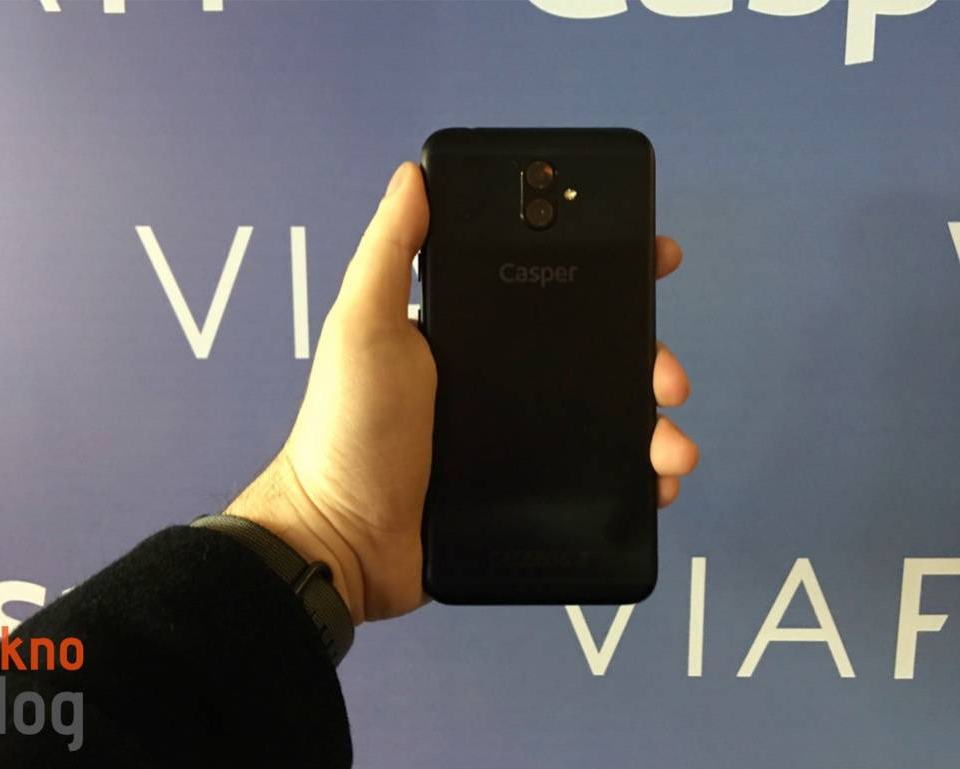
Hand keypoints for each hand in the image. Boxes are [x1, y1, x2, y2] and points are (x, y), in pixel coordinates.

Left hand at [224, 161, 697, 624]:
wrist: (346, 541)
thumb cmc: (347, 427)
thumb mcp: (362, 327)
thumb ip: (388, 251)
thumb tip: (412, 175)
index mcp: (470, 332)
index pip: (547, 286)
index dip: (604, 269)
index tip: (652, 258)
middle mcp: (500, 378)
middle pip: (593, 352)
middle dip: (646, 355)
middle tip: (669, 377)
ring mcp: (517, 434)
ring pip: (605, 415)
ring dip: (652, 422)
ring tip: (672, 443)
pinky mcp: (527, 486)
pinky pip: (595, 471)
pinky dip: (635, 473)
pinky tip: (658, 479)